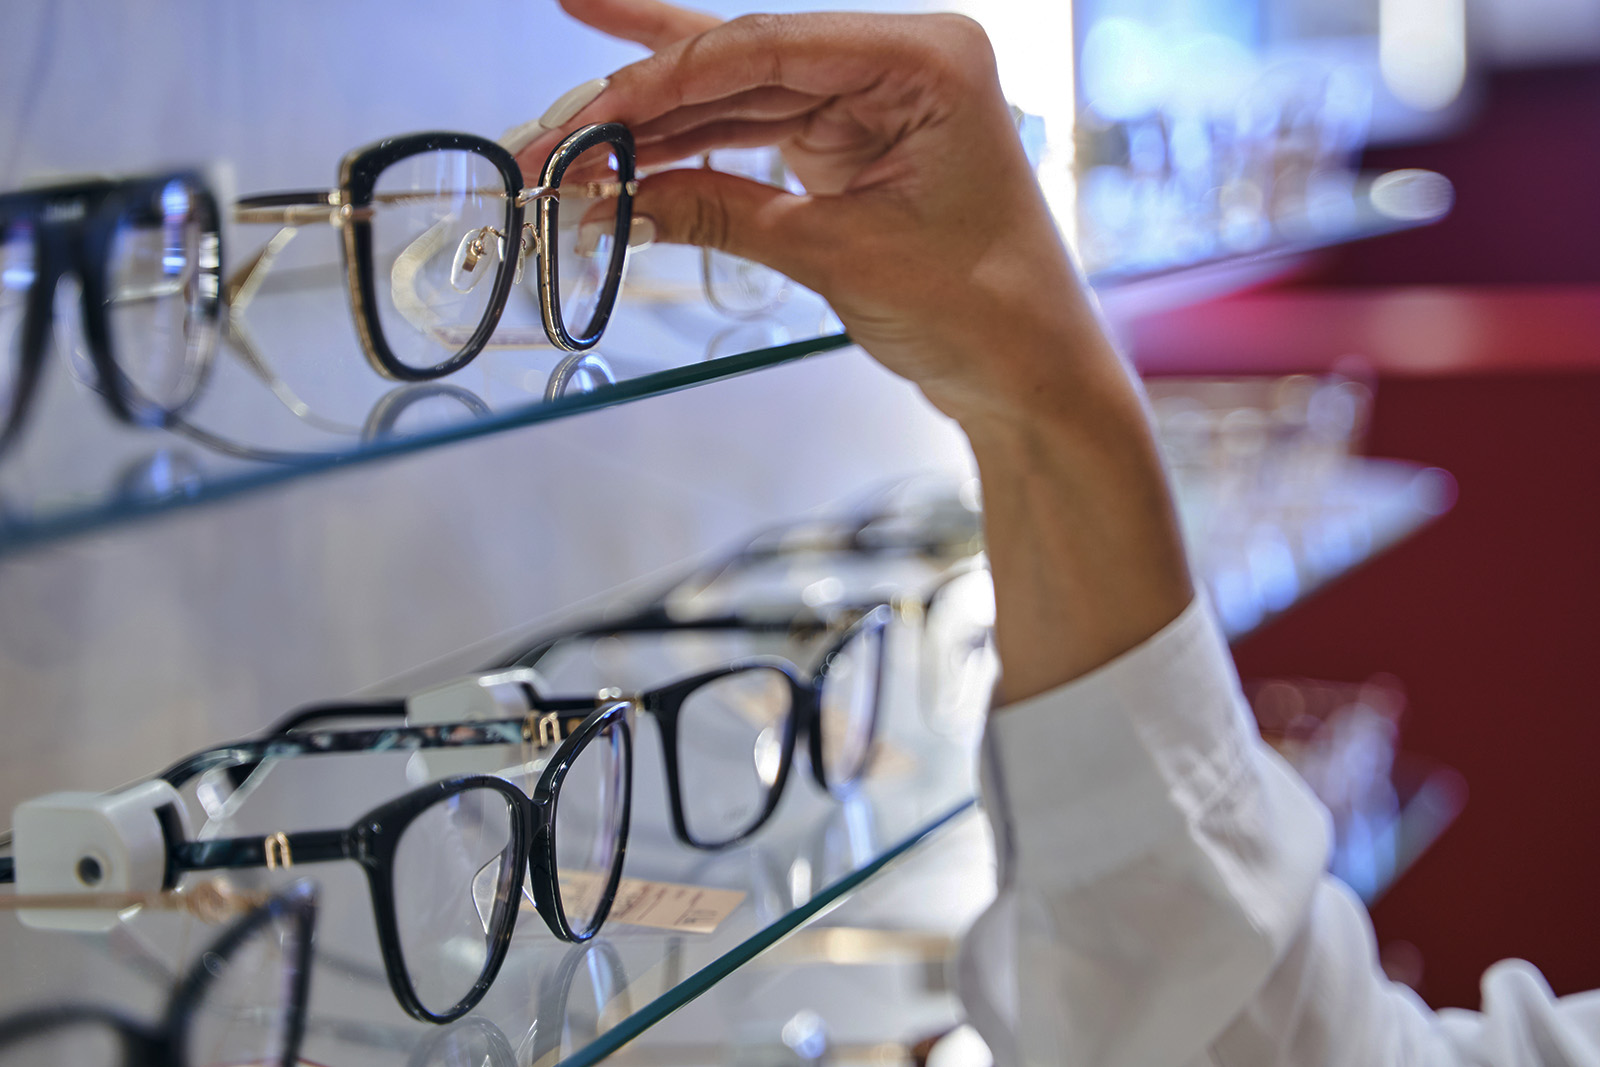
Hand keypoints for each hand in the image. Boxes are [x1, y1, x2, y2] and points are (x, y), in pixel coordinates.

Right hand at [520, 10, 1193, 698]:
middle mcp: (899, 64)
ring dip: (655, 132)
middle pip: (744, 63)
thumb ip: (725, 214)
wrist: (1031, 376)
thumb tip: (616, 200)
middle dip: (643, 102)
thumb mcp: (841, 257)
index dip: (666, 75)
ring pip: (739, 99)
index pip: (771, 46)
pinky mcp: (854, 146)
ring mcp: (875, 103)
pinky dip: (694, 159)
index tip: (589, 108)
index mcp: (926, 61)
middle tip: (553, 130)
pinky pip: (755, 138)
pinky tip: (628, 158)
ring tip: (567, 150)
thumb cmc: (985, 310)